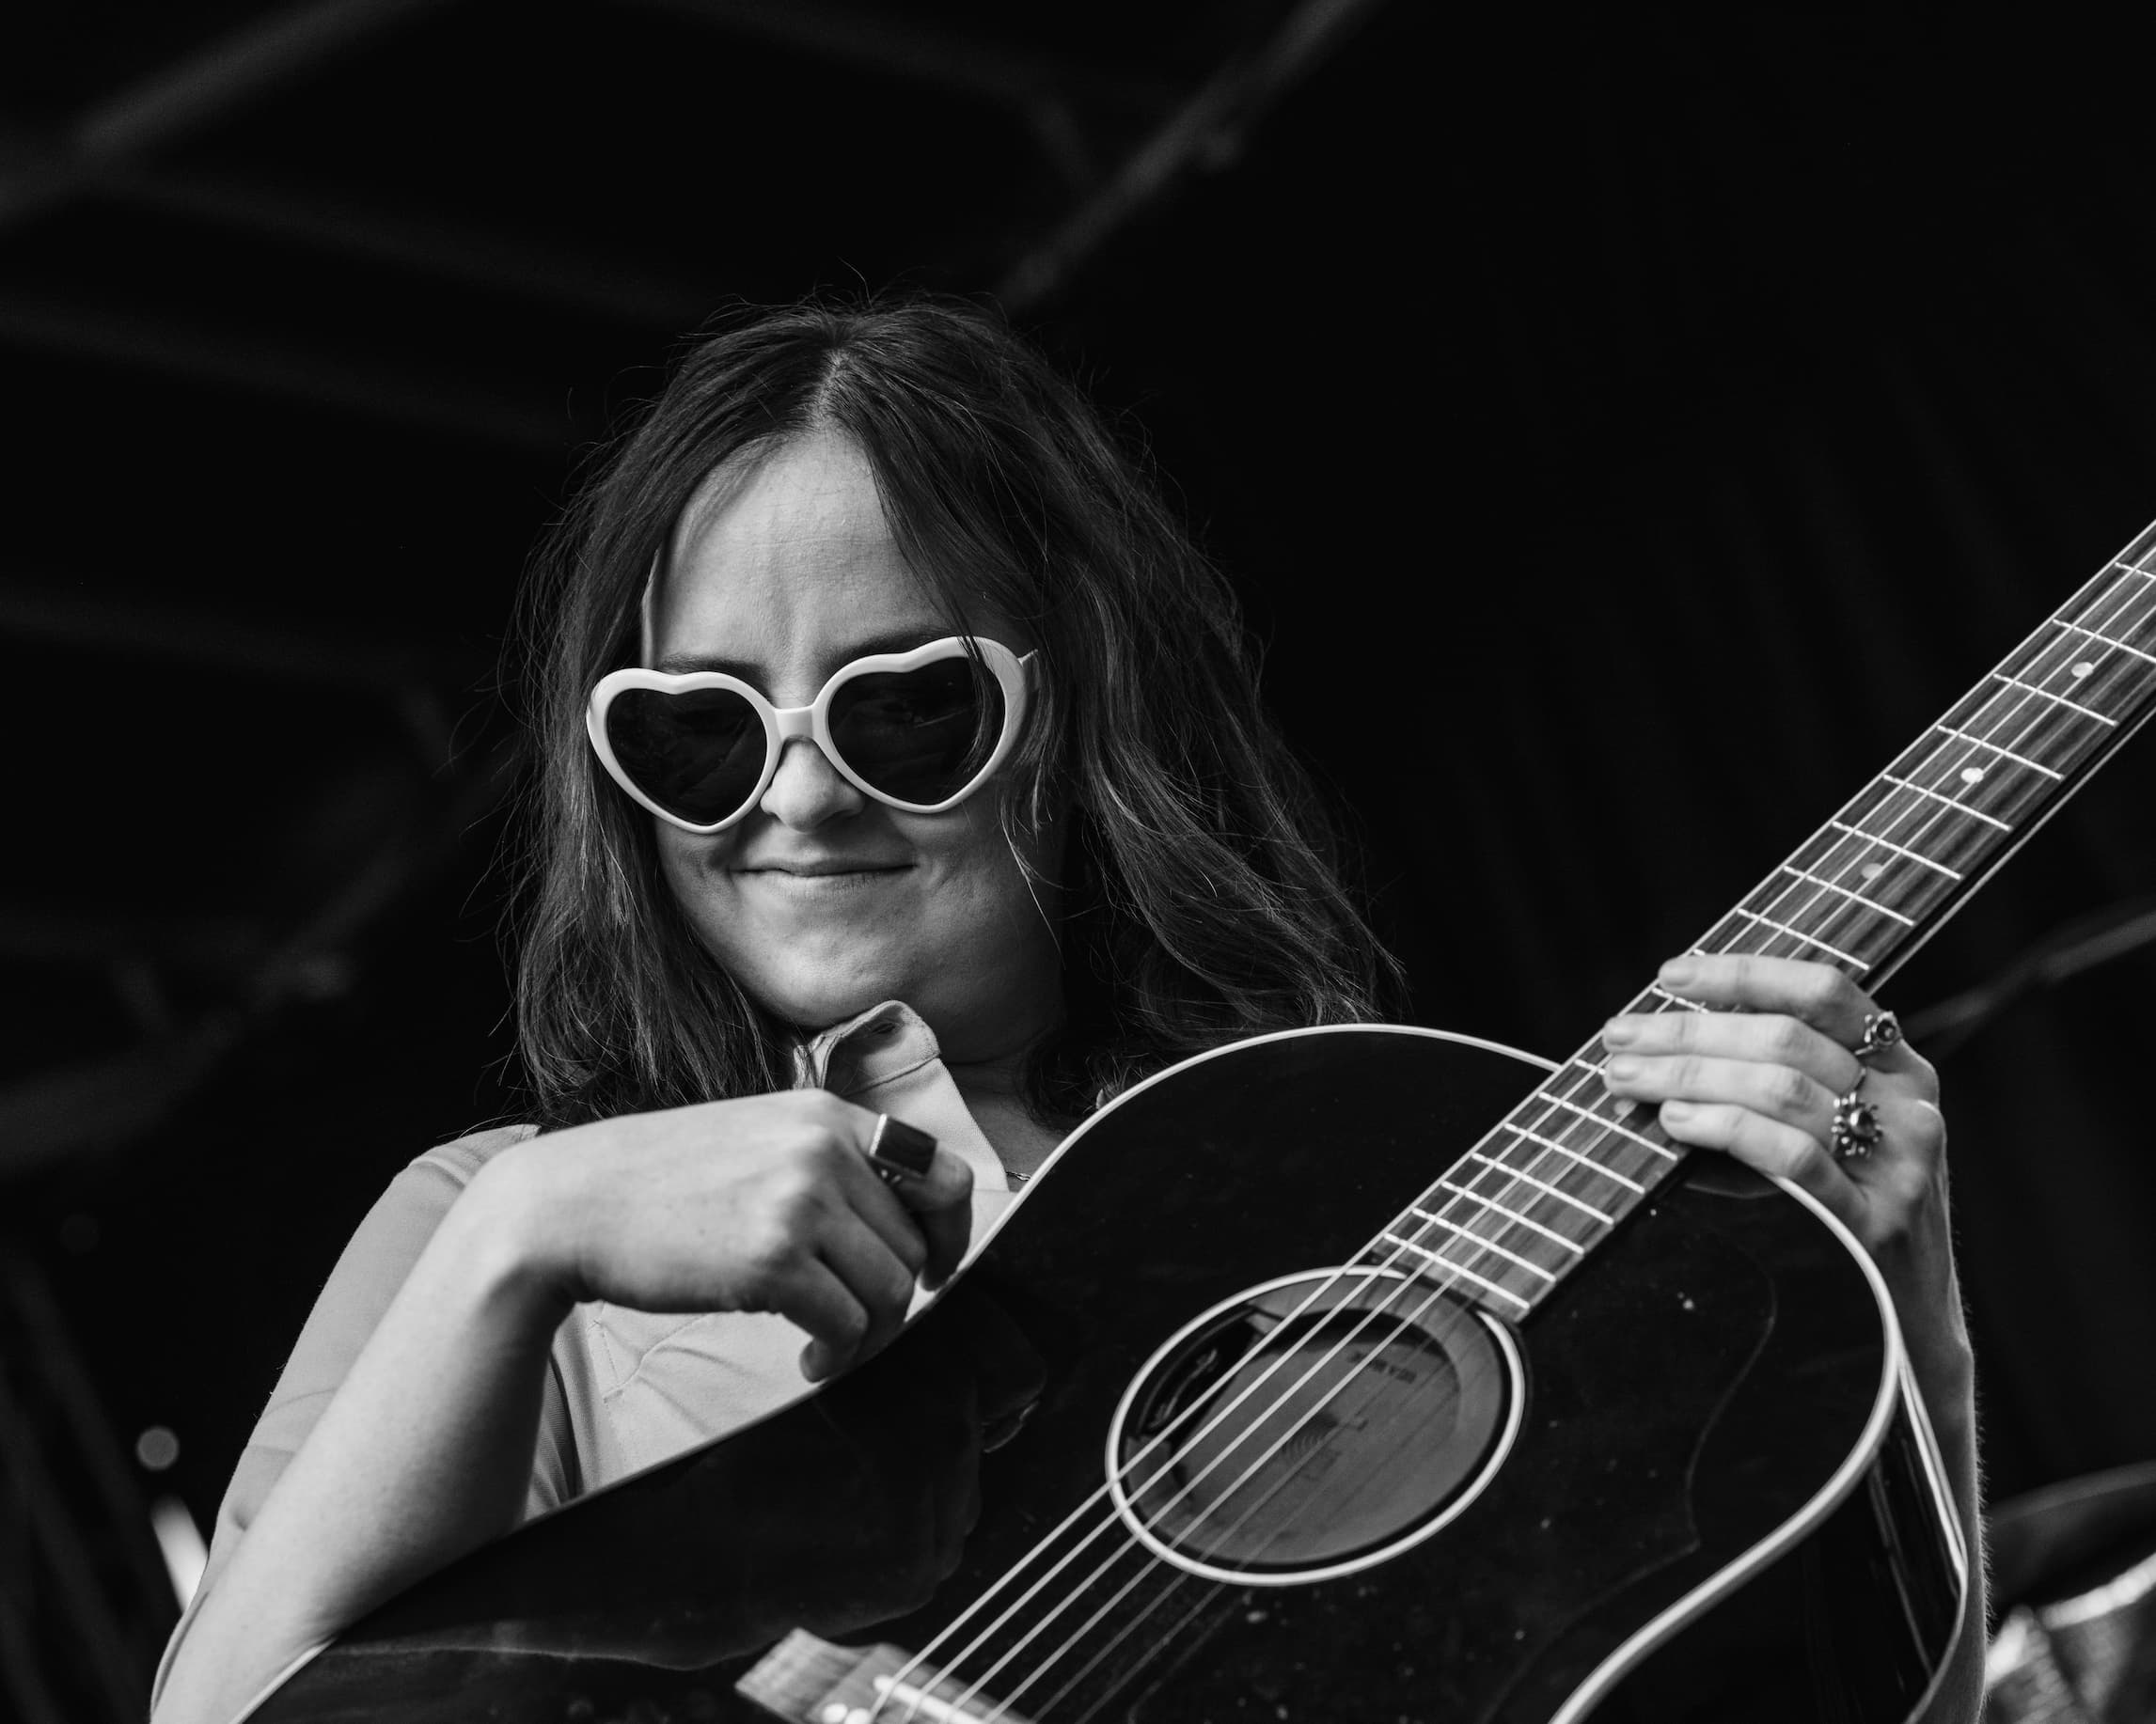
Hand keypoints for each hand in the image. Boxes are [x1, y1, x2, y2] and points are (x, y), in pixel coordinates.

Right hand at [484, 1090, 973, 1381]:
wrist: (569, 1206)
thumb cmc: (661, 1183)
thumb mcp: (759, 1139)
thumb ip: (829, 1163)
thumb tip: (900, 1224)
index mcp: (829, 1115)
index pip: (944, 1172)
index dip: (953, 1233)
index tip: (936, 1270)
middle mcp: (825, 1148)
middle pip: (915, 1245)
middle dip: (899, 1298)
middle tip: (861, 1328)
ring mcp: (800, 1201)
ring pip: (892, 1290)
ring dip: (872, 1336)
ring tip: (832, 1352)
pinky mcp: (772, 1259)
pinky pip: (848, 1324)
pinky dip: (840, 1356)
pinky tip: (811, 1364)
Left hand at [1598, 954, 1970, 1404]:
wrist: (1915, 1327)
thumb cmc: (1849, 1215)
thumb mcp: (1830, 1138)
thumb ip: (1767, 1089)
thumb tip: (1655, 1051)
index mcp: (1901, 1069)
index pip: (1824, 989)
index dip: (1743, 973)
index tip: (1669, 975)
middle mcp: (1909, 1106)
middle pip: (1786, 1038)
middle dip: (1689, 1031)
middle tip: (1620, 1038)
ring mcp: (1899, 1164)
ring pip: (1782, 1088)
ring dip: (1688, 1075)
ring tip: (1628, 1079)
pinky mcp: (1877, 1221)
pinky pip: (1793, 1156)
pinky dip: (1725, 1126)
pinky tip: (1675, 1121)